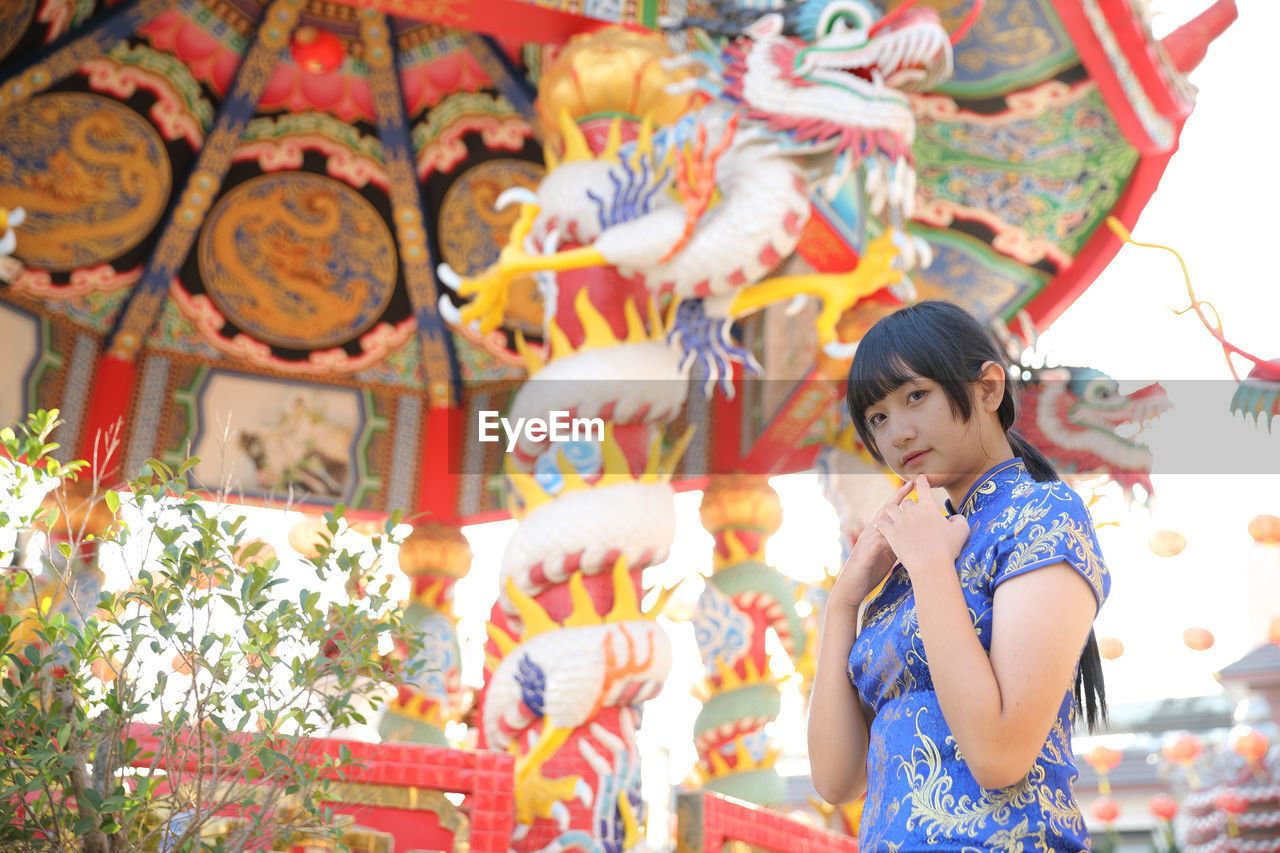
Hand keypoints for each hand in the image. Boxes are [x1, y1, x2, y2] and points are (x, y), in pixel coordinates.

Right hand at [829, 478, 915, 611]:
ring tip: (911, 506)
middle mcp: (871, 532)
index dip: (900, 497)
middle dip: (899, 497)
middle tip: (912, 484)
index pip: (889, 509)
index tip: (912, 484)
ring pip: (883, 523)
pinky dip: (892, 537)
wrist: (851, 589)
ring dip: (897, 514)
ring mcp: (867, 541)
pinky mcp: (866, 553)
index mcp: (876, 531)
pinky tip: (904, 534)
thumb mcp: (886, 555)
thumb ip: (896, 544)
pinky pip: (880, 541)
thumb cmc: (869, 572)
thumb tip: (914, 538)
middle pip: (886, 510)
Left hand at [875, 474, 969, 578]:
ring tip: (894, 515)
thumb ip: (959, 519)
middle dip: (910, 506)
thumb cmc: (949, 548)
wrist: (931, 566)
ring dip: (894, 511)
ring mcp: (899, 522)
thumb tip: (953, 518)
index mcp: (928, 506)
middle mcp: (911, 511)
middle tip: (913, 513)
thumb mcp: (962, 530)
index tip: (920, 477)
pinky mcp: (890, 534)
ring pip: (891, 509)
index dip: (922, 481)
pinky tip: (880, 526)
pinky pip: (881, 524)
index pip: (924, 488)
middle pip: (907, 502)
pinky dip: (881, 525)